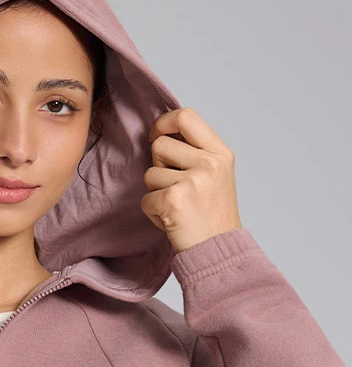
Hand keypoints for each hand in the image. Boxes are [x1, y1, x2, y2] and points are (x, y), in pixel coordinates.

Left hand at [142, 107, 241, 253]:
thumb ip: (194, 152)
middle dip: (158, 165)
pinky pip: (146, 198)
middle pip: (160, 145)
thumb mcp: (215, 175)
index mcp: (220, 153)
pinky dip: (153, 212)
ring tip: (177, 206)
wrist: (218, 250)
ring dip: (155, 192)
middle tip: (175, 187)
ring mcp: (193, 181)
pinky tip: (172, 220)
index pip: (186, 116)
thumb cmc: (211, 215)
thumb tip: (161, 134)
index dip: (164, 123)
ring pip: (149, 173)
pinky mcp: (174, 200)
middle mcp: (209, 163)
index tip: (156, 135)